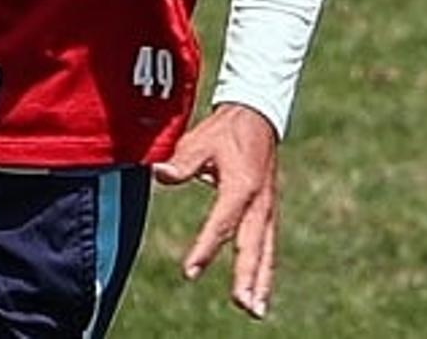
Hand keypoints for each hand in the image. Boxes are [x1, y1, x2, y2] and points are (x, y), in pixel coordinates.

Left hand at [151, 103, 279, 318]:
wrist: (257, 115)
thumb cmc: (224, 130)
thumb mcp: (201, 140)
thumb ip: (182, 161)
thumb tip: (158, 173)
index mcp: (241, 186)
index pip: (222, 224)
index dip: (206, 248)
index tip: (190, 272)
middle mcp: (259, 203)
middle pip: (252, 246)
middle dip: (247, 277)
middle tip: (242, 305)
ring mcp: (267, 210)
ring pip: (265, 253)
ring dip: (261, 283)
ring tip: (255, 311)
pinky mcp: (268, 213)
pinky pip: (268, 247)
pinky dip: (265, 271)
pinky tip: (259, 293)